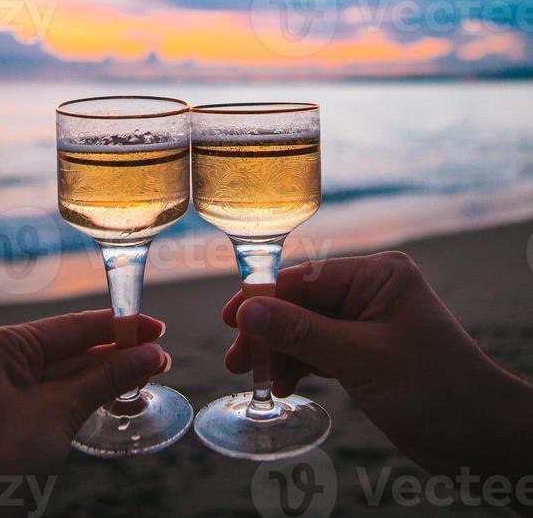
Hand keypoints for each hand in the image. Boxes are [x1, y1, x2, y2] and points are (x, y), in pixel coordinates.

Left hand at [0, 310, 167, 515]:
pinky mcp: (16, 419)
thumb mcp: (57, 413)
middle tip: (160, 355)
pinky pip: (60, 396)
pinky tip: (119, 392)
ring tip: (150, 372)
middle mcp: (2, 362)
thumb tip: (151, 354)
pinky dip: (91, 395)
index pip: (70, 327)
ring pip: (69, 374)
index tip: (155, 326)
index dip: (117, 326)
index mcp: (1, 347)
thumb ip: (105, 379)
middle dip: (117, 353)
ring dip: (108, 375)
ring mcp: (8, 392)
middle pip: (72, 349)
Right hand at [223, 252, 532, 506]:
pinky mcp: (366, 353)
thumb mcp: (362, 358)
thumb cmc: (435, 388)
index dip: (265, 298)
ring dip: (281, 352)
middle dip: (270, 332)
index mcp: (378, 274)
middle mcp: (371, 291)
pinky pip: (321, 350)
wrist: (480, 437)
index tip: (231, 320)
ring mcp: (368, 322)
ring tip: (254, 378)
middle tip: (237, 360)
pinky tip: (283, 384)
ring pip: (308, 329)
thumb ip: (303, 333)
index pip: (308, 278)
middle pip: (303, 304)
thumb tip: (248, 311)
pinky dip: (300, 366)